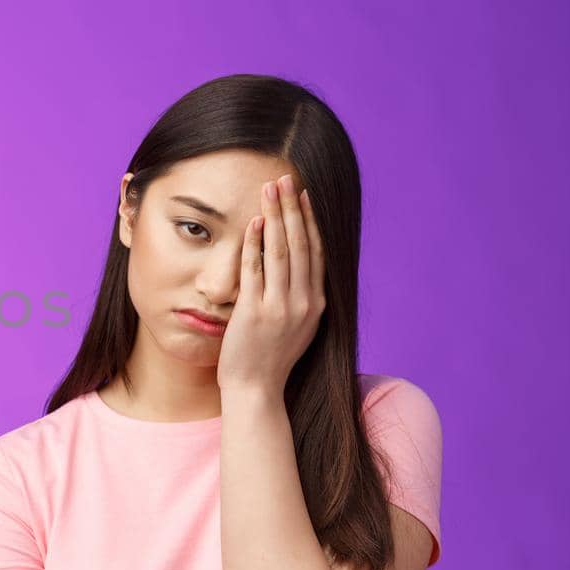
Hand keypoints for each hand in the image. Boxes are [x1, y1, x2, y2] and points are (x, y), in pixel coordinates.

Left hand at [216, 173, 325, 394]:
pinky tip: (252, 222)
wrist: (256, 390)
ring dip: (275, 217)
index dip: (310, 221)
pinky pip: (255, 270)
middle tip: (285, 179)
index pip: (315, 252)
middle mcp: (304, 303)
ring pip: (280, 252)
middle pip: (300, 245)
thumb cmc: (270, 358)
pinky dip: (254, 244)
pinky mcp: (255, 312)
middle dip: (293, 209)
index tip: (303, 195)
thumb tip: (295, 267)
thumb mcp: (296, 326)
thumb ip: (298, 297)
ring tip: (270, 190)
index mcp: (316, 304)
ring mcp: (280, 307)